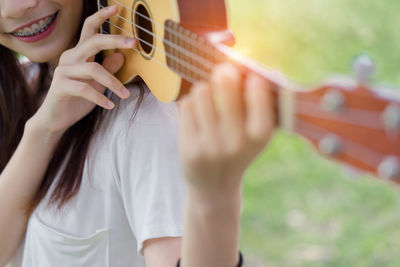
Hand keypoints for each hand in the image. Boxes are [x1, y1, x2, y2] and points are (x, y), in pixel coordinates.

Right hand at [32, 5, 136, 134]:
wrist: (56, 119)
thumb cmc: (78, 100)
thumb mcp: (98, 84)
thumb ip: (108, 69)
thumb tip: (122, 56)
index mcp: (79, 54)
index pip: (89, 29)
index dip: (101, 17)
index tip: (117, 8)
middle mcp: (70, 58)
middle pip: (93, 41)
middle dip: (114, 39)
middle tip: (134, 42)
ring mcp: (63, 71)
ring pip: (93, 69)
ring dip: (113, 83)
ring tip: (125, 95)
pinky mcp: (60, 86)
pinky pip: (85, 89)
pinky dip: (100, 98)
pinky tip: (110, 105)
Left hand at [179, 63, 274, 196]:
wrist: (215, 186)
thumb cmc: (240, 149)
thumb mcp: (257, 132)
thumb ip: (264, 103)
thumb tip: (270, 69)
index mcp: (261, 135)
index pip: (258, 90)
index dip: (252, 75)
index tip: (249, 76)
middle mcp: (237, 141)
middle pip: (225, 81)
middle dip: (224, 73)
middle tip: (224, 74)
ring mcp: (211, 145)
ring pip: (201, 90)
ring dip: (205, 90)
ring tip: (209, 100)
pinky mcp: (189, 148)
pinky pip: (186, 105)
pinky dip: (191, 104)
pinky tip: (197, 116)